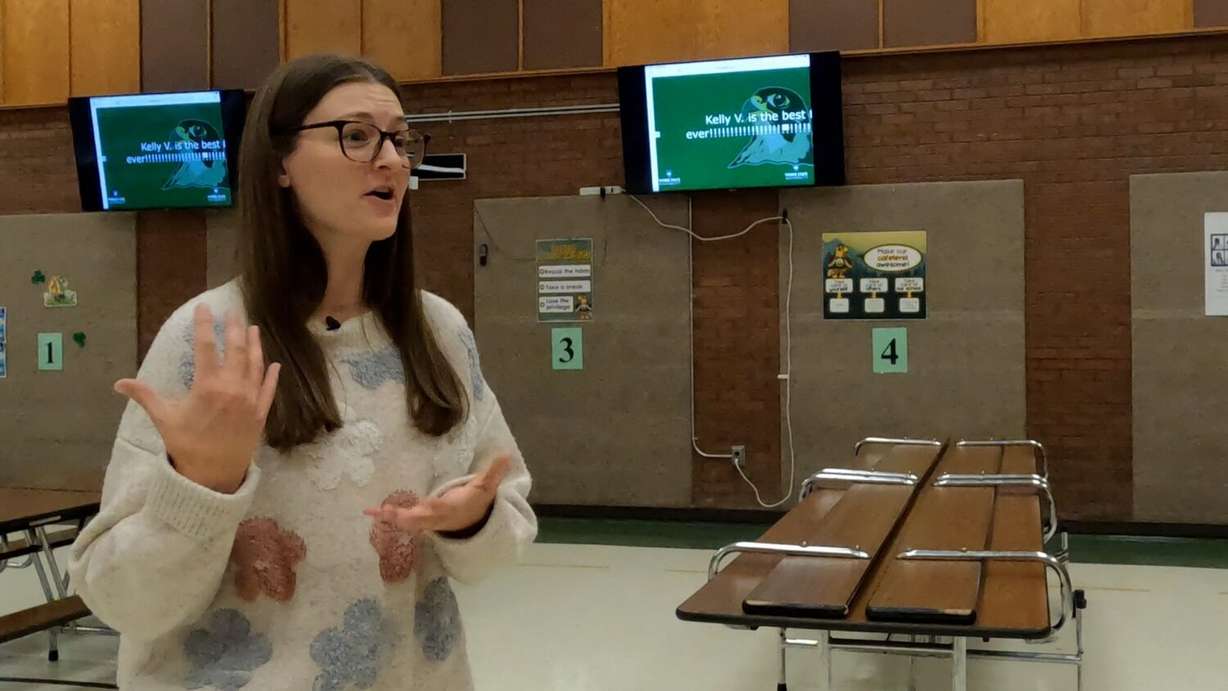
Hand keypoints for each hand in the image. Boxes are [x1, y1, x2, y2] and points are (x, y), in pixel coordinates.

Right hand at [115, 304, 280, 493]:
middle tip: (234, 311)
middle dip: (235, 328)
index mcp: (208, 387)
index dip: (206, 325)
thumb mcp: (164, 419)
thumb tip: (118, 384)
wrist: (213, 475)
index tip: (205, 308)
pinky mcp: (260, 413)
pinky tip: (274, 364)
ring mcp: (250, 400)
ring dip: (255, 345)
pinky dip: (271, 375)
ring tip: (253, 328)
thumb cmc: (186, 446)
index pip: (207, 347)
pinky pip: (268, 389)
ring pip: (255, 365)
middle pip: (237, 350)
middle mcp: (233, 389)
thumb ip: (145, 396)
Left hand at [363, 456, 511, 533]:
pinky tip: (369, 512)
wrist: (469, 523)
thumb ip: (494, 472)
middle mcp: (436, 518)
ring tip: (375, 512)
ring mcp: (425, 520)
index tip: (425, 506)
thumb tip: (506, 453)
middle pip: (420, 520)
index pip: (443, 509)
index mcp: (452, 509)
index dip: (434, 509)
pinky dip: (384, 516)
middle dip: (406, 518)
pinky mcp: (415, 518)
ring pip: (406, 521)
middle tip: (391, 514)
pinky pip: (398, 519)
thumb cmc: (474, 502)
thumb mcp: (485, 487)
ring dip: (391, 517)